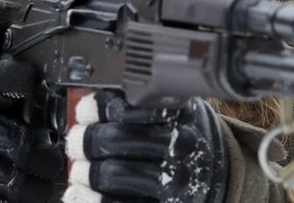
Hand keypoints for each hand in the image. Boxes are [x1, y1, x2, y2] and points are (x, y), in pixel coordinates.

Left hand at [64, 92, 227, 202]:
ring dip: (86, 172)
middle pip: (114, 139)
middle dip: (85, 142)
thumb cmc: (183, 134)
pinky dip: (91, 199)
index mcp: (177, 113)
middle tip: (75, 143)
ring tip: (79, 171)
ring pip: (112, 173)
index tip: (84, 112)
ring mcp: (174, 178)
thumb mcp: (171, 106)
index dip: (97, 109)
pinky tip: (79, 193)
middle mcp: (178, 145)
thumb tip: (87, 103)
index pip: (125, 106)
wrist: (218, 170)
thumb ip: (137, 101)